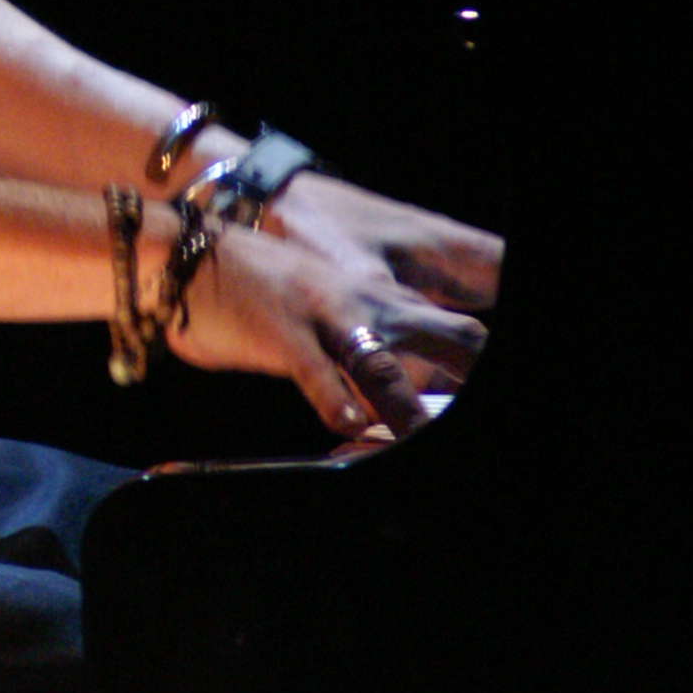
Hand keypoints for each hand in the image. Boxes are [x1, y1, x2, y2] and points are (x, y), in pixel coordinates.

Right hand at [167, 180, 494, 438]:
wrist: (189, 254)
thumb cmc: (264, 295)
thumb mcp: (330, 316)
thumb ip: (371, 360)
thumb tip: (400, 413)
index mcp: (386, 299)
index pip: (464, 333)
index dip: (489, 366)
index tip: (503, 399)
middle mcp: (369, 303)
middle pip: (452, 338)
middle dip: (474, 378)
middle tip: (485, 425)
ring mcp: (326, 315)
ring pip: (385, 364)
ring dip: (410, 407)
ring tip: (422, 438)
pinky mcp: (282, 331)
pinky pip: (316, 370)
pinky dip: (335, 398)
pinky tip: (348, 423)